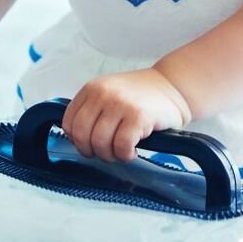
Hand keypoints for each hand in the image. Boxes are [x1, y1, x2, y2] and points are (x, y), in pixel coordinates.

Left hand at [62, 67, 191, 162]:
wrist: (173, 86)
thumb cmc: (142, 96)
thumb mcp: (110, 94)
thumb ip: (92, 110)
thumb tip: (77, 139)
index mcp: (92, 88)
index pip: (69, 122)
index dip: (77, 140)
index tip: (90, 145)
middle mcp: (103, 93)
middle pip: (82, 135)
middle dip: (92, 151)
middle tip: (107, 152)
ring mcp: (120, 104)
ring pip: (100, 143)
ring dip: (110, 155)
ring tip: (122, 151)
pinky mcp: (138, 116)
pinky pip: (121, 146)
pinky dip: (125, 155)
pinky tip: (133, 151)